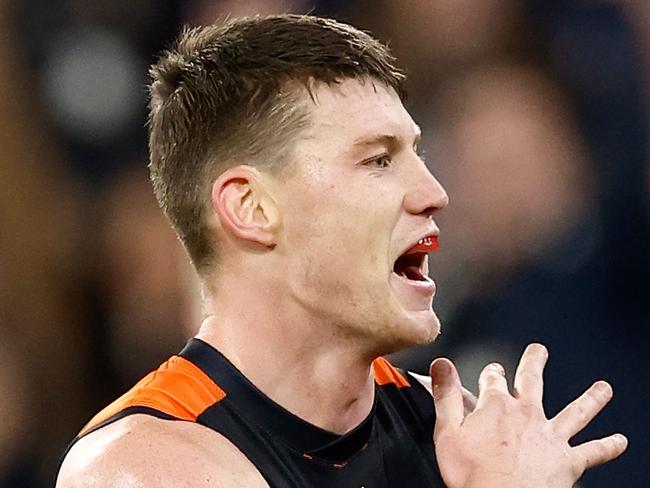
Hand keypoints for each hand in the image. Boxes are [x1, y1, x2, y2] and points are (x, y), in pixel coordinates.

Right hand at [429, 343, 626, 487]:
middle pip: (532, 380)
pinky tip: (620, 441)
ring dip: (590, 398)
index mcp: (496, 406)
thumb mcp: (448, 432)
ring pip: (576, 411)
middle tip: (539, 350)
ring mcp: (550, 436)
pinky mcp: (568, 461)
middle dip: (534, 363)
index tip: (492, 372)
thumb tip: (440, 363)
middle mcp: (527, 414)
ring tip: (604, 388)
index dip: (491, 373)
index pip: (493, 378)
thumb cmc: (473, 475)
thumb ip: (445, 395)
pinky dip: (607, 446)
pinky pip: (593, 451)